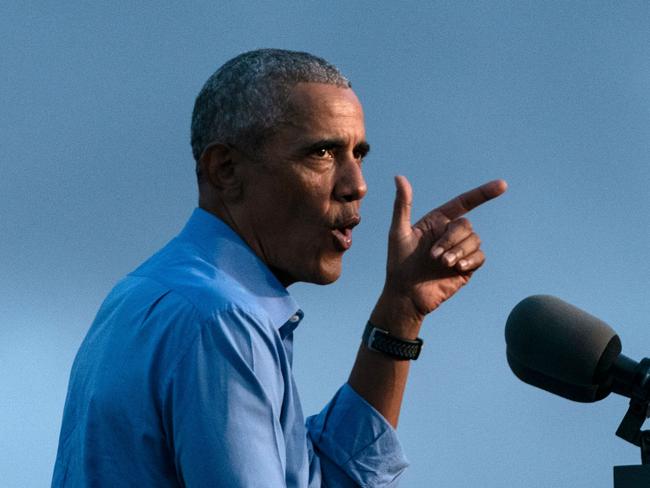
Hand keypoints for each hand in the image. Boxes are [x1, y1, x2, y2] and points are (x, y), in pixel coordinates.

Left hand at [375, 176, 506, 330]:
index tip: (502, 185)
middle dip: (451, 239)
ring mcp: (460, 250)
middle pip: (466, 225)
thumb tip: (399, 177)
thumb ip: (402, 205)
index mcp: (437, 221)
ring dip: (458, 251)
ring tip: (442, 264)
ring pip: (474, 240)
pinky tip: (456, 268)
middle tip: (434, 256)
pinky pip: (480, 257)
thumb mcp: (398, 232)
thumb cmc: (399, 263)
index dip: (483, 193)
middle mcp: (450, 233)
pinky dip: (470, 260)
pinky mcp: (467, 267)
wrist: (406, 294)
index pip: (464, 202)